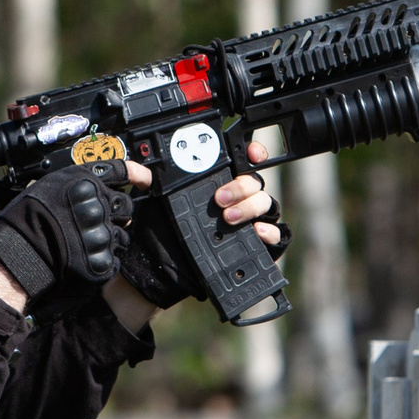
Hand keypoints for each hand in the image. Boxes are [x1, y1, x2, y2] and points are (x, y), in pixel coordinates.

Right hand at [0, 163, 133, 311]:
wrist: (18, 252)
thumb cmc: (27, 218)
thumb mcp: (49, 184)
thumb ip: (79, 183)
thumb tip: (102, 185)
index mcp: (86, 182)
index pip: (121, 171)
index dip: (138, 174)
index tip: (146, 180)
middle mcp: (98, 204)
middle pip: (126, 206)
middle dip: (117, 214)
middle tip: (97, 222)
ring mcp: (102, 233)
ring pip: (121, 235)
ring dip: (108, 239)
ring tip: (83, 243)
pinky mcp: (103, 260)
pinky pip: (113, 259)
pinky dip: (102, 260)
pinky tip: (82, 259)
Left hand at [109, 141, 284, 318]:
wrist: (162, 266)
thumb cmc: (161, 230)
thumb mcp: (157, 201)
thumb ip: (153, 181)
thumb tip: (141, 169)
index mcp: (219, 181)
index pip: (244, 160)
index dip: (254, 152)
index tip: (253, 154)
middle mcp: (238, 198)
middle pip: (256, 183)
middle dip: (241, 187)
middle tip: (219, 199)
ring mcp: (249, 221)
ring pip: (267, 204)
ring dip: (251, 207)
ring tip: (228, 219)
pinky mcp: (257, 245)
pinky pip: (277, 234)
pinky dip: (271, 232)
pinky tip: (257, 232)